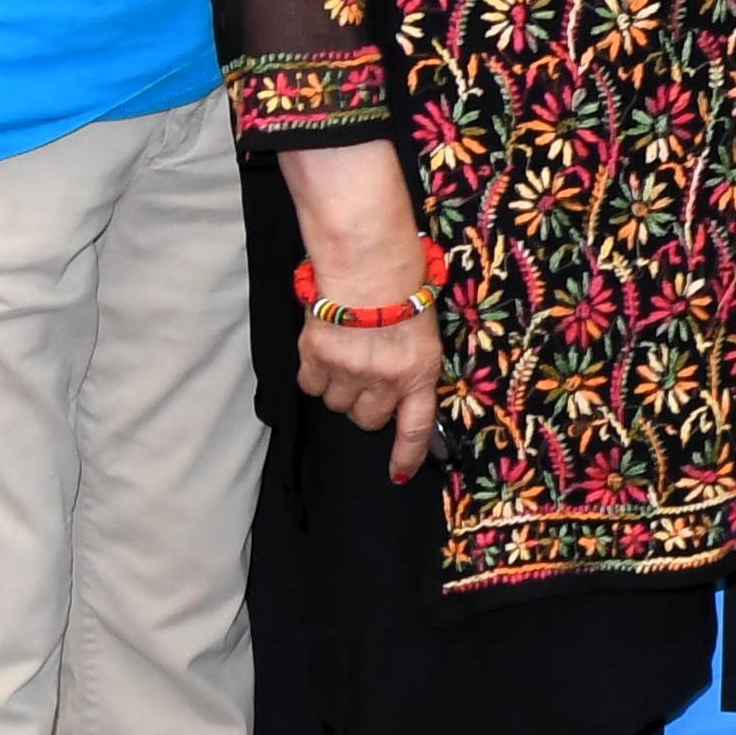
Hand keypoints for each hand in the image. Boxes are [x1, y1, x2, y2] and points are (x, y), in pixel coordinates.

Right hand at [274, 142, 440, 484]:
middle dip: (368, 403)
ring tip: (347, 353)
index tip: (399, 474)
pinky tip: (325, 349)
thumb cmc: (404, 287)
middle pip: (367, 419)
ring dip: (340, 387)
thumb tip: (400, 391)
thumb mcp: (424, 330)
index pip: (414, 429)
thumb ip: (411, 364)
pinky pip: (310, 386)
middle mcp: (385, 380)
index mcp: (420, 373)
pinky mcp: (316, 358)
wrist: (368, 260)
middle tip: (369, 374)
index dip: (406, 456)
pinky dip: (315, 375)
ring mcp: (348, 372)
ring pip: (337, 404)